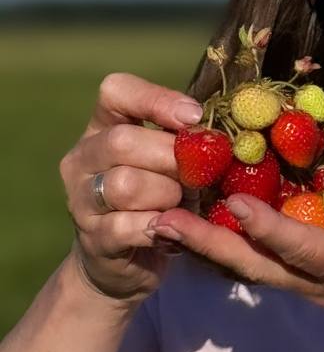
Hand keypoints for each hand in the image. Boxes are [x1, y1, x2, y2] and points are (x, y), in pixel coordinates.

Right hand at [59, 72, 203, 301]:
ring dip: (166, 195)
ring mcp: (81, 199)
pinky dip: (158, 228)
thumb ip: (182, 140)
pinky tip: (171, 231)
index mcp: (103, 127)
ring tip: (181, 205)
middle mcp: (83, 158)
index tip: (194, 118)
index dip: (156, 99)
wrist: (126, 260)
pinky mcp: (92, 237)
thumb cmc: (156, 197)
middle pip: (122, 141)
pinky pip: (126, 226)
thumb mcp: (168, 162)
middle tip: (197, 175)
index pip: (115, 91)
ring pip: (125, 185)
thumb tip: (214, 130)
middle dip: (171, 157)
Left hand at [146, 185, 323, 308]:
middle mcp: (316, 281)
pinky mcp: (293, 266)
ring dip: (201, 245)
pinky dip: (215, 239)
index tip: (236, 203)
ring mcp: (301, 278)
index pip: (302, 248)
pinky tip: (184, 218)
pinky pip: (249, 255)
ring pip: (243, 264)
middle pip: (255, 265)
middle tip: (162, 221)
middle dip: (209, 244)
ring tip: (157, 221)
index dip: (270, 228)